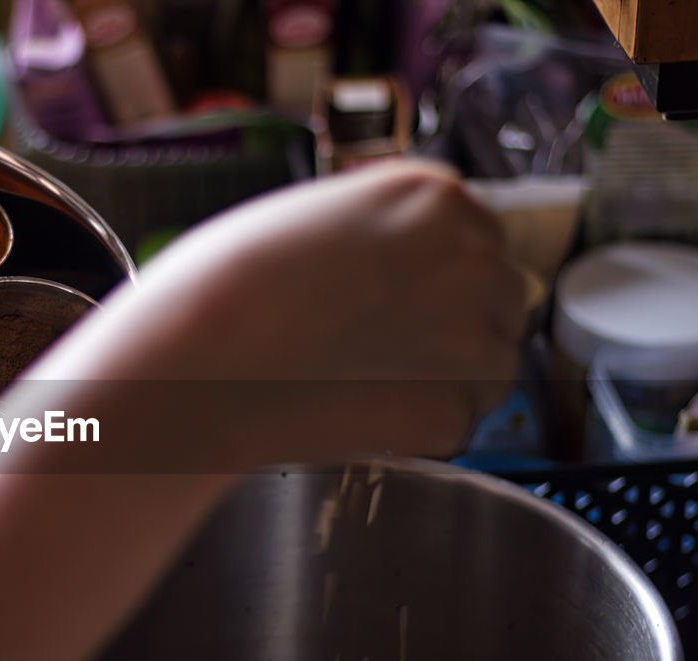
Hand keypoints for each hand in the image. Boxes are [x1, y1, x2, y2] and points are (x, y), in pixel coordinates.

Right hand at [106, 160, 527, 464]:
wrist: (198, 365)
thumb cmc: (225, 287)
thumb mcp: (314, 217)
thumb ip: (380, 229)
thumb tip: (401, 264)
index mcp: (435, 195)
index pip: (475, 236)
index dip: (436, 273)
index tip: (399, 298)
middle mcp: (471, 258)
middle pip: (499, 298)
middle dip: (456, 325)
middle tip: (383, 349)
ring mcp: (472, 340)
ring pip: (491, 366)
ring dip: (447, 378)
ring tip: (365, 383)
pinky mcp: (452, 412)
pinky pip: (455, 423)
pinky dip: (417, 428)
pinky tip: (357, 413)